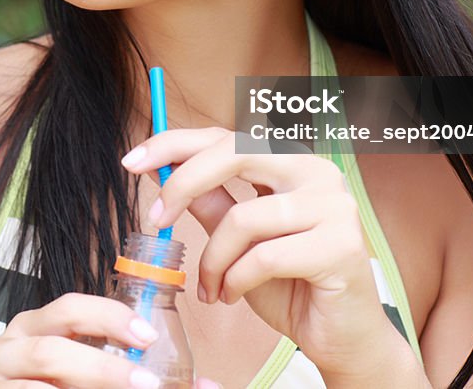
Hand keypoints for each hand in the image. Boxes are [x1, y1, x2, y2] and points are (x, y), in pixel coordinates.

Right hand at [0, 292, 223, 387]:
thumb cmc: (48, 388)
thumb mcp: (84, 376)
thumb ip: (130, 372)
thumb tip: (210, 386)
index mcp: (32, 327)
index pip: (70, 308)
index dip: (110, 317)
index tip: (149, 335)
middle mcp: (2, 347)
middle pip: (52, 347)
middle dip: (103, 368)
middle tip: (147, 385)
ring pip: (37, 387)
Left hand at [122, 128, 422, 384]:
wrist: (341, 338)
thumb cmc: (290, 284)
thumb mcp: (237, 239)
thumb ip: (210, 201)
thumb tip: (164, 169)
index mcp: (292, 161)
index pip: (226, 135)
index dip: (175, 143)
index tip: (131, 161)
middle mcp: (317, 170)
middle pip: (235, 152)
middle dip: (183, 183)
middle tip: (156, 219)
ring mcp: (334, 205)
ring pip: (243, 217)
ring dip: (213, 260)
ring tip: (210, 288)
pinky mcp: (341, 245)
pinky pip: (264, 257)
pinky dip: (236, 280)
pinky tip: (233, 295)